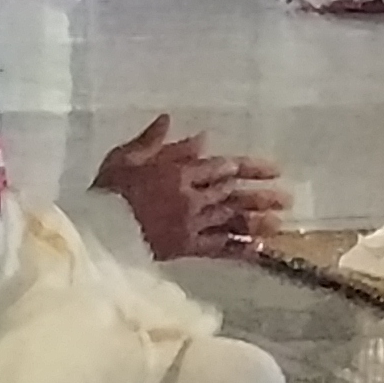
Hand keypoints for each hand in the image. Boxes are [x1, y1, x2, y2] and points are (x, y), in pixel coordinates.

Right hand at [93, 114, 289, 258]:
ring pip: (231, 220)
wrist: (94, 229)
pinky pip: (217, 249)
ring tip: (282, 223)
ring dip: (257, 221)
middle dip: (261, 195)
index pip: (222, 168)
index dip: (249, 168)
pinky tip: (259, 249)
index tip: (272, 169)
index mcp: (179, 172)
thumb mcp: (128, 157)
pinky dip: (238, 249)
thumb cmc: (108, 190)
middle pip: (233, 193)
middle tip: (288, 197)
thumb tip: (194, 132)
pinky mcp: (185, 248)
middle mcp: (191, 197)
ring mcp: (190, 224)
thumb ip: (157, 141)